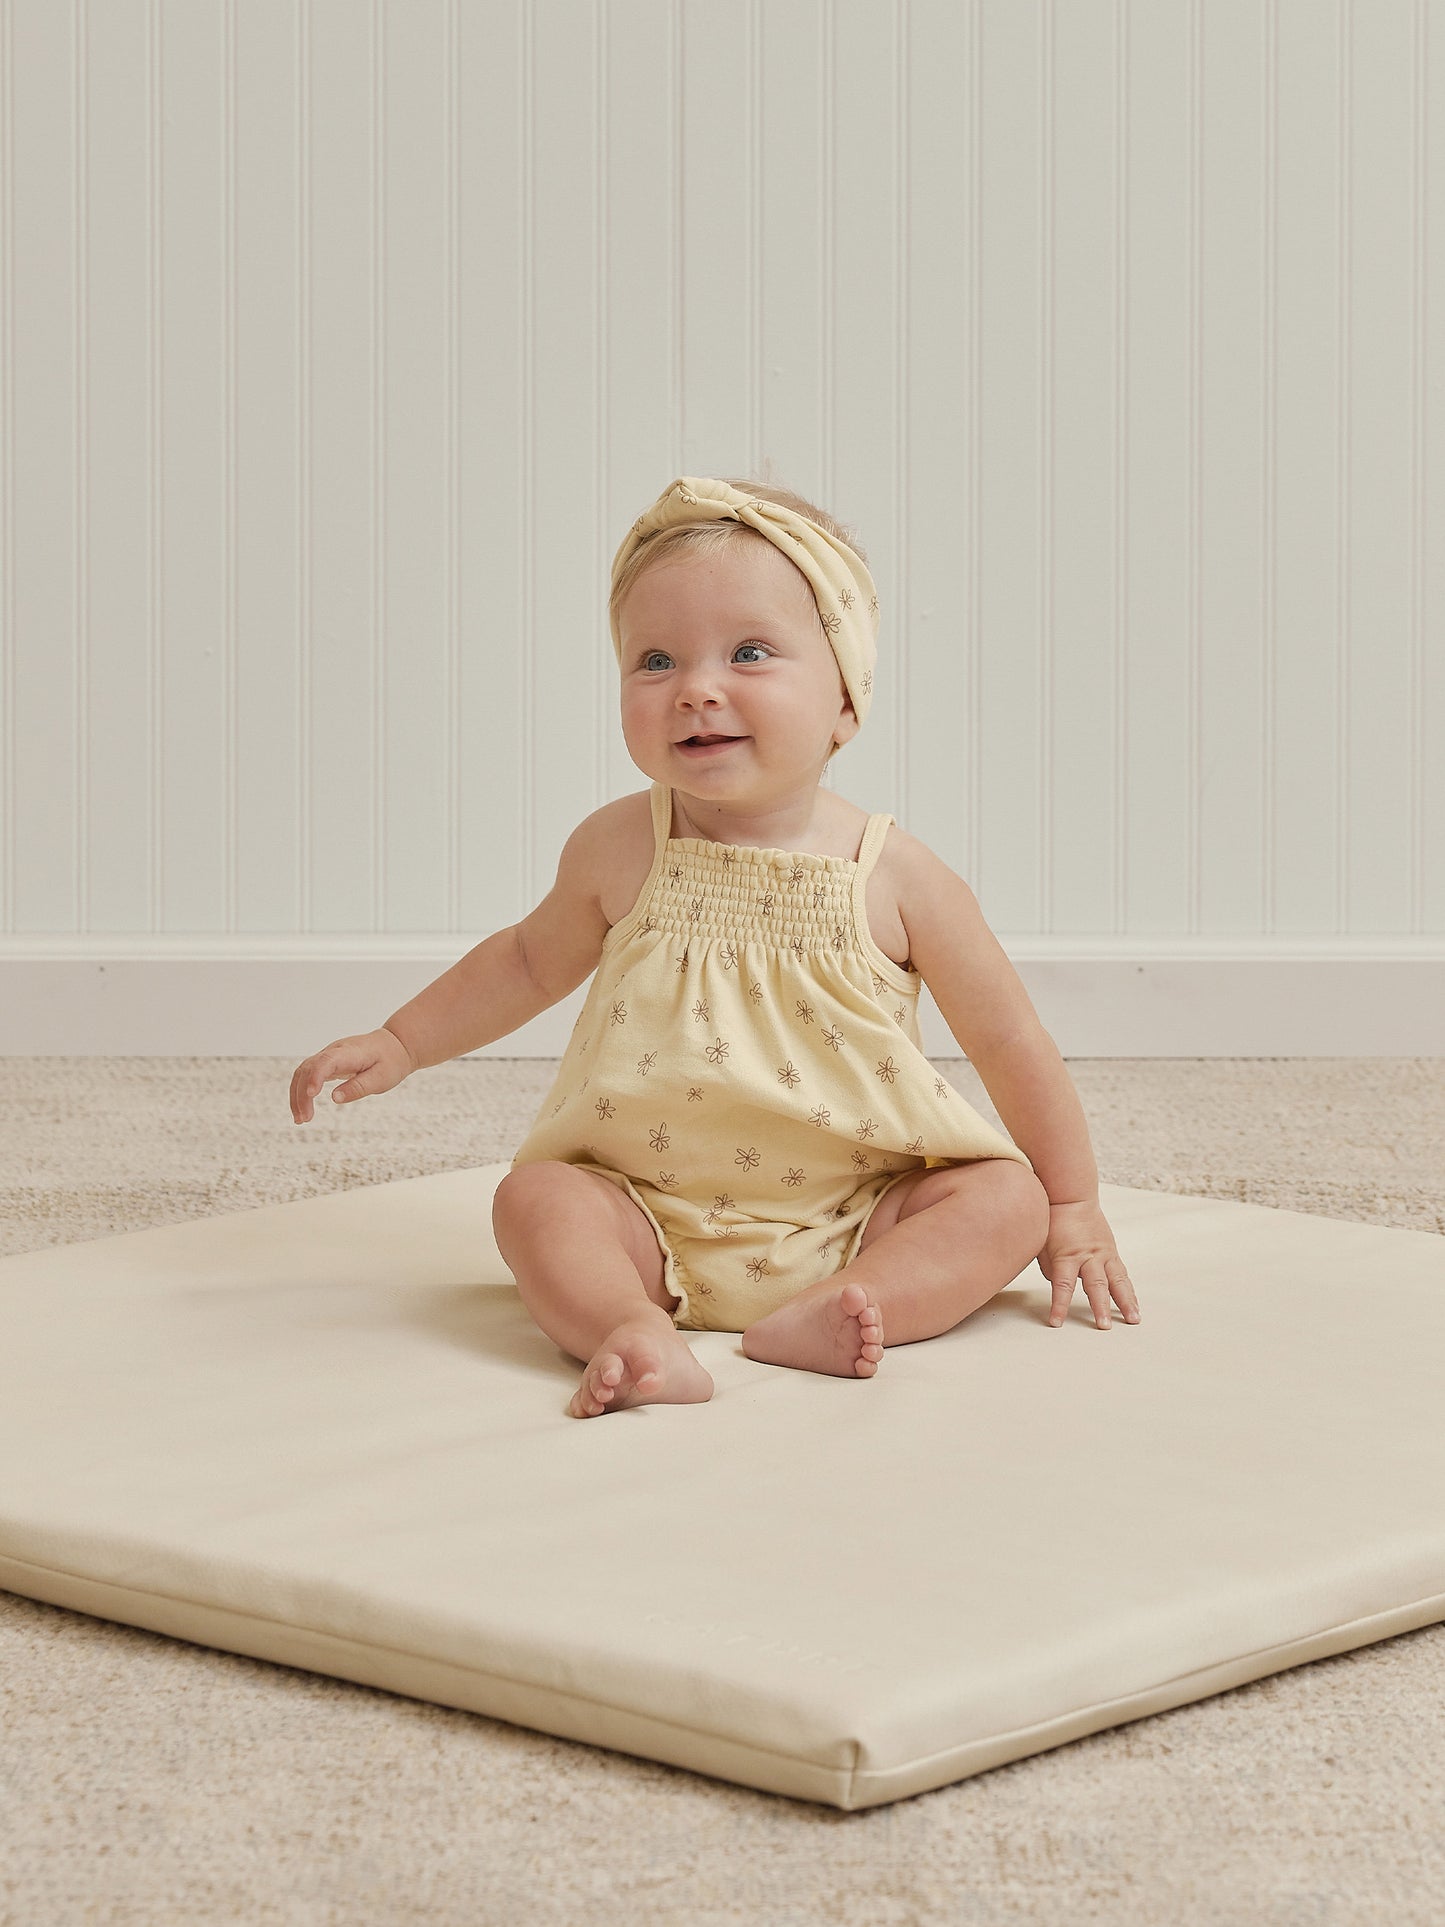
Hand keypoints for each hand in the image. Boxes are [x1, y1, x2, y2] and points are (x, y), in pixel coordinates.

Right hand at [289, 1028, 415, 1122]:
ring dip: (297, 1095)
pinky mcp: (327, 1062)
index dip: (316, 1077)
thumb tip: (335, 1098)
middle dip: (301, 1094)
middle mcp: (334, 1051)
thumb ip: (358, 1087)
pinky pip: (307, 1074)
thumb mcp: (381, 1078)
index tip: (311, 1095)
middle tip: (304, 1119)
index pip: (326, 1061)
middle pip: (308, 1068)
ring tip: (301, 1119)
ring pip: (303, 1072)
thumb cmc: (389, 1061)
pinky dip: (301, 1091)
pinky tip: (302, 1109)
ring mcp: (328, 1055)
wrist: (394, 1045)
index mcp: (350, 1052)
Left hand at [1038, 1199, 1139, 1328]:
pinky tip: (1133, 1307)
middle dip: (1100, 1307)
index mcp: (1067, 1255)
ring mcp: (1104, 1255)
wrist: (1071, 1199)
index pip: (1062, 1285)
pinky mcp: (1112, 1254)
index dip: (1060, 1305)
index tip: (1056, 1322)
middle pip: (1095, 1285)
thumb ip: (1051, 1270)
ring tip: (1133, 1320)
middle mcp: (1088, 1256)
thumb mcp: (1043, 1246)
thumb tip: (1059, 1288)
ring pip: (1117, 1281)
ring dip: (1126, 1302)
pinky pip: (1122, 1276)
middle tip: (1104, 1326)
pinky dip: (1129, 1292)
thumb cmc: (1053, 1224)